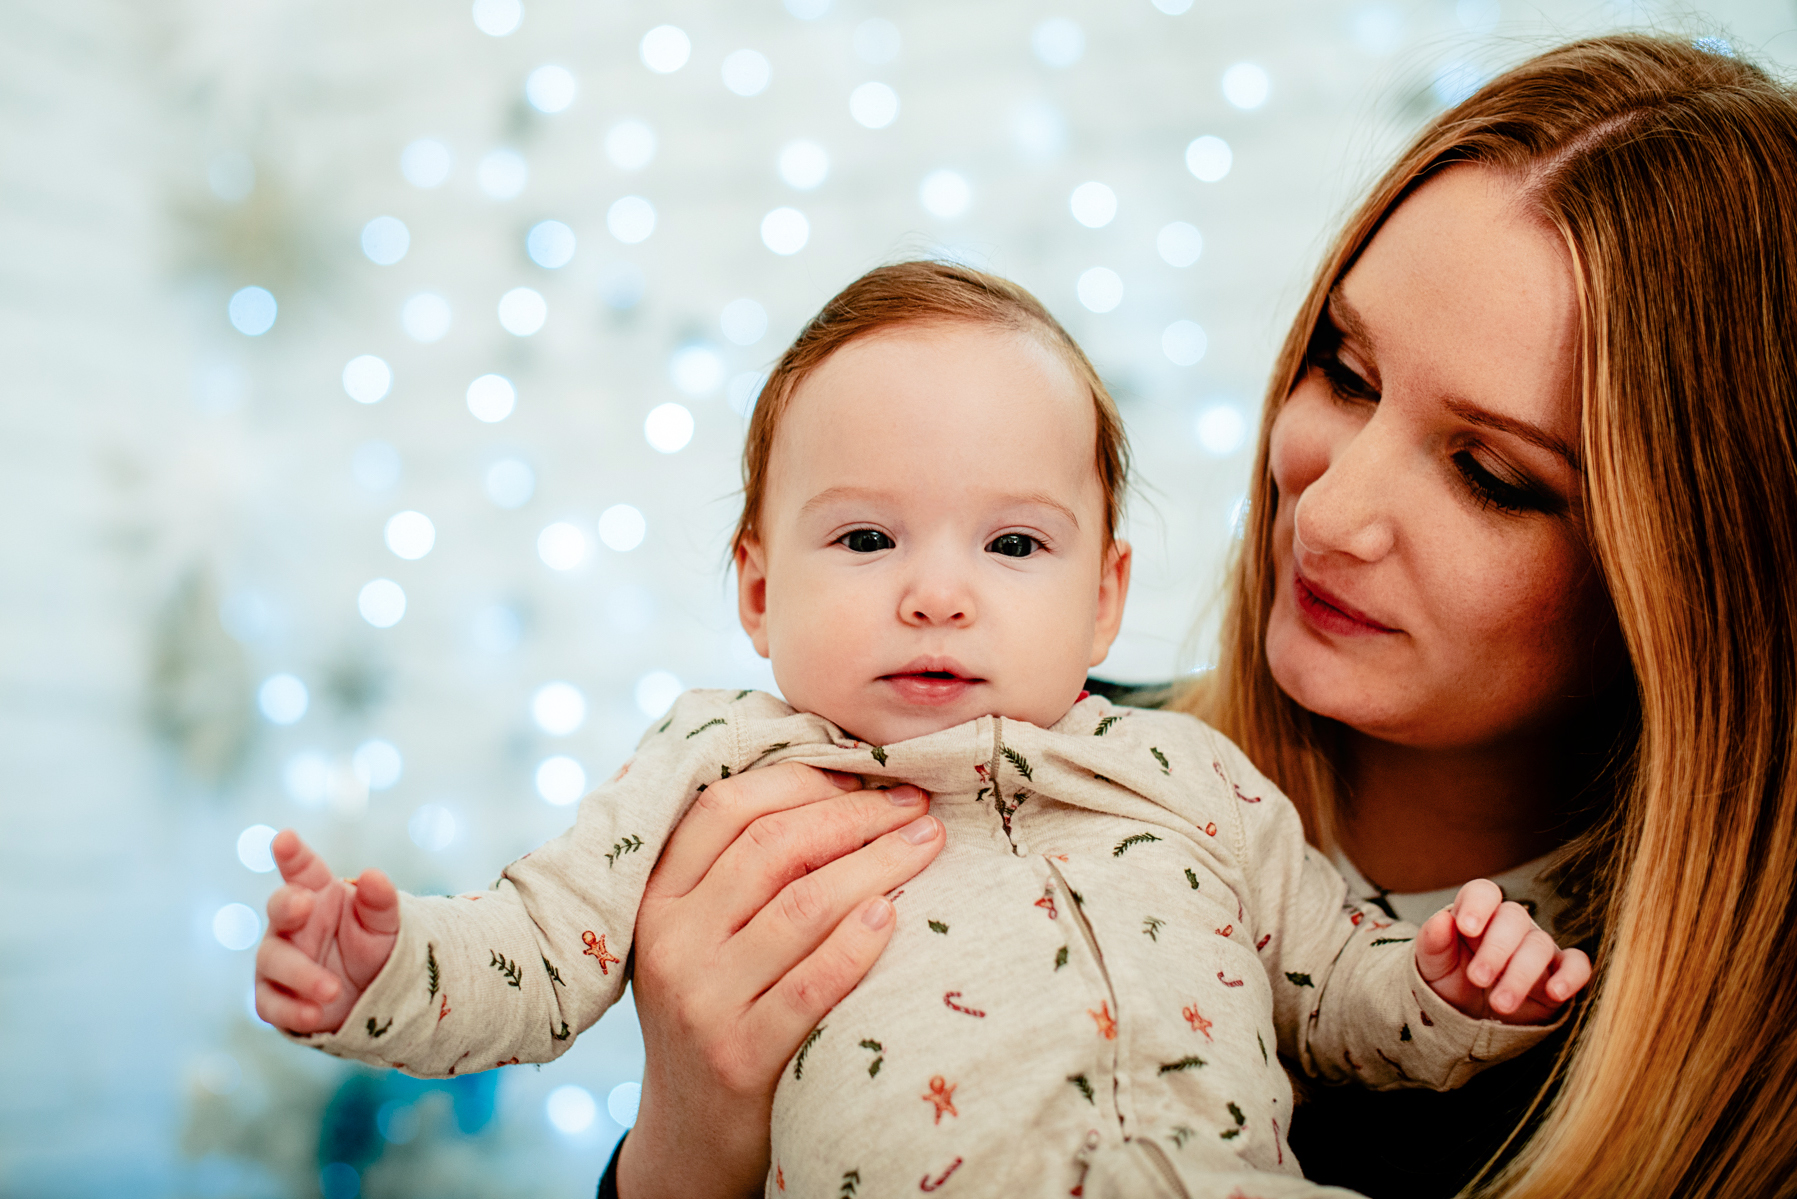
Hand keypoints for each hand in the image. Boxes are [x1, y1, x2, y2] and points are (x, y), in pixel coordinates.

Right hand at [253, 829, 400, 1032]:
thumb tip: (374, 875)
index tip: (285, 838)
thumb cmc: (374, 946)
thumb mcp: (387, 924)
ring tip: (334, 988)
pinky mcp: (274, 997)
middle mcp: (292, 923)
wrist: (374, 995)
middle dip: (287, 904)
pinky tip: (314, 1015)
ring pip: (273, 960)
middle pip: (279, 908)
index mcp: (318, 894)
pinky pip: (271, 1003)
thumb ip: (380, 901)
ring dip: (301, 974)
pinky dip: (291, 1010)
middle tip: (304, 904)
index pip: (302, 869)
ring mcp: (278, 959)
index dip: (292, 854)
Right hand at [619, 763, 945, 1198]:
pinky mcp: (740, 1055)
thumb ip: (737, 869)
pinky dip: (858, 943)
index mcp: (657, 897)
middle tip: (915, 804)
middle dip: (856, 815)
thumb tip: (838, 783)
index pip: (726, 807)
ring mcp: (703, 1000)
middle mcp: (671, 941)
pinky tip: (894, 916)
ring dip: (878, 864)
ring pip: (803, 905)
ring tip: (926, 842)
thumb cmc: (716, 1007)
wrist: (691, 1131)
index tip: (868, 776)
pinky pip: (812, 983)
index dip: (804, 782)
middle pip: (773, 846)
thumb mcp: (700, 934)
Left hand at [1415, 879, 1590, 1024]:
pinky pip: (1577, 965)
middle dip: (1496, 949)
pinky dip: (1571, 976)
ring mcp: (1537, 947)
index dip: (1477, 906)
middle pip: (1514, 918)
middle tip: (1477, 979)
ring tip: (1500, 1004)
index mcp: (1476, 913)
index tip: (1466, 928)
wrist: (1466, 1017)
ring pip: (1539, 945)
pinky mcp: (1559, 973)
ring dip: (1521, 975)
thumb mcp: (1432, 964)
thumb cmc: (1449, 980)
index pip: (1483, 892)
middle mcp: (1510, 925)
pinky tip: (1555, 992)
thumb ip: (1433, 941)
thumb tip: (1441, 920)